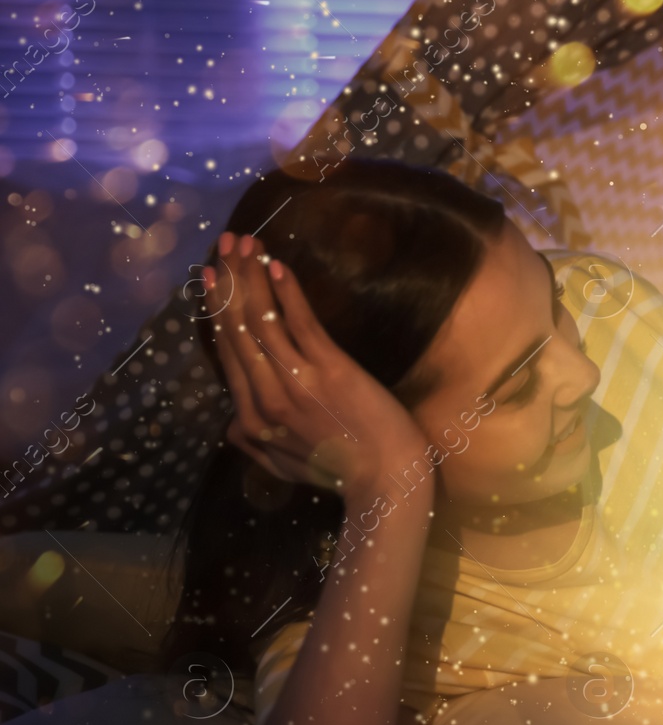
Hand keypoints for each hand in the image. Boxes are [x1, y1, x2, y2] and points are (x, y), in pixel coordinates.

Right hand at [202, 231, 430, 499]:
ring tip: (245, 243)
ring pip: (261, 320)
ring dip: (252, 276)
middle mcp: (264, 399)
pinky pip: (301, 323)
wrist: (386, 482)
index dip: (217, 311)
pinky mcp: (330, 370)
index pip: (227, 354)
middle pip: (237, 329)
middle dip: (229, 281)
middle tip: (223, 243)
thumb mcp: (284, 467)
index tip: (213, 278)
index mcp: (250, 421)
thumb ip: (253, 445)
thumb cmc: (341, 474)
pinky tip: (279, 265)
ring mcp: (296, 382)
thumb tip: (232, 424)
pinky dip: (286, 292)